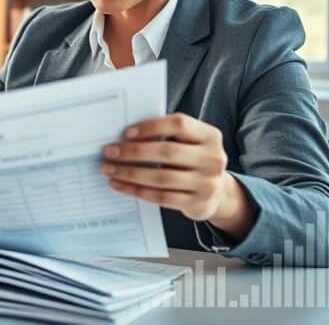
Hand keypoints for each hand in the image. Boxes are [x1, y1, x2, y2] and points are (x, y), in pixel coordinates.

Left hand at [100, 113, 254, 238]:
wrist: (218, 193)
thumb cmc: (193, 160)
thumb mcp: (190, 143)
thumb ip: (167, 135)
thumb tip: (124, 136)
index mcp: (210, 136)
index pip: (179, 124)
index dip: (151, 127)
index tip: (125, 133)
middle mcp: (212, 158)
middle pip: (167, 152)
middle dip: (133, 152)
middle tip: (109, 152)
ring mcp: (207, 183)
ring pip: (161, 177)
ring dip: (130, 173)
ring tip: (109, 169)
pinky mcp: (197, 203)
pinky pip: (160, 197)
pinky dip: (136, 190)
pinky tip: (119, 185)